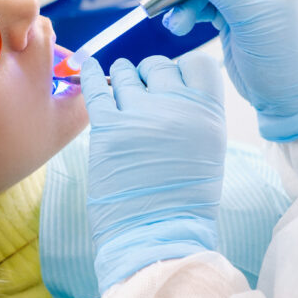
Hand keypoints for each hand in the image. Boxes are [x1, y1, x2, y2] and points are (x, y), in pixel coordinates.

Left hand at [81, 52, 226, 291]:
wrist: (157, 233)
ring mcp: (141, 115)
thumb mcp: (209, 150)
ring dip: (122, 78)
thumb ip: (198, 114)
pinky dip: (89, 73)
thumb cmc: (184, 198)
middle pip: (159, 65)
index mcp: (208, 113)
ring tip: (120, 91)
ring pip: (125, 73)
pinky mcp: (108, 128)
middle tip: (144, 94)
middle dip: (150, 75)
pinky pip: (95, 86)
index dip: (182, 71)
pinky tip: (88, 65)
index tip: (173, 84)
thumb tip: (176, 85)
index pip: (197, 63)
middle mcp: (177, 107)